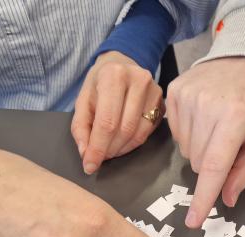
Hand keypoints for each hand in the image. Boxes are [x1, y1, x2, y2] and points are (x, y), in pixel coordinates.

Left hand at [71, 51, 164, 174]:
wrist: (123, 63)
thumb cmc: (101, 82)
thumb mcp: (83, 99)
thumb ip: (81, 126)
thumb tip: (86, 153)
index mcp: (113, 76)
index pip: (107, 121)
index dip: (98, 147)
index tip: (90, 165)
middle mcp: (138, 81)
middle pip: (124, 129)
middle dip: (109, 150)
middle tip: (99, 157)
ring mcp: (155, 91)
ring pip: (138, 134)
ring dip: (122, 149)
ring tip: (110, 150)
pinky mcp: (163, 102)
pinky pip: (148, 132)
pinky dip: (133, 143)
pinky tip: (123, 142)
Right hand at [166, 57, 244, 227]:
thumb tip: (226, 200)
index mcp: (235, 118)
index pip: (213, 166)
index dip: (203, 198)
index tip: (193, 222)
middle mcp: (207, 106)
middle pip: (198, 163)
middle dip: (212, 163)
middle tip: (227, 142)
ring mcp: (186, 97)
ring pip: (185, 151)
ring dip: (200, 148)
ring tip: (216, 126)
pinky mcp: (173, 91)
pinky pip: (175, 133)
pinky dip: (189, 133)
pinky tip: (203, 116)